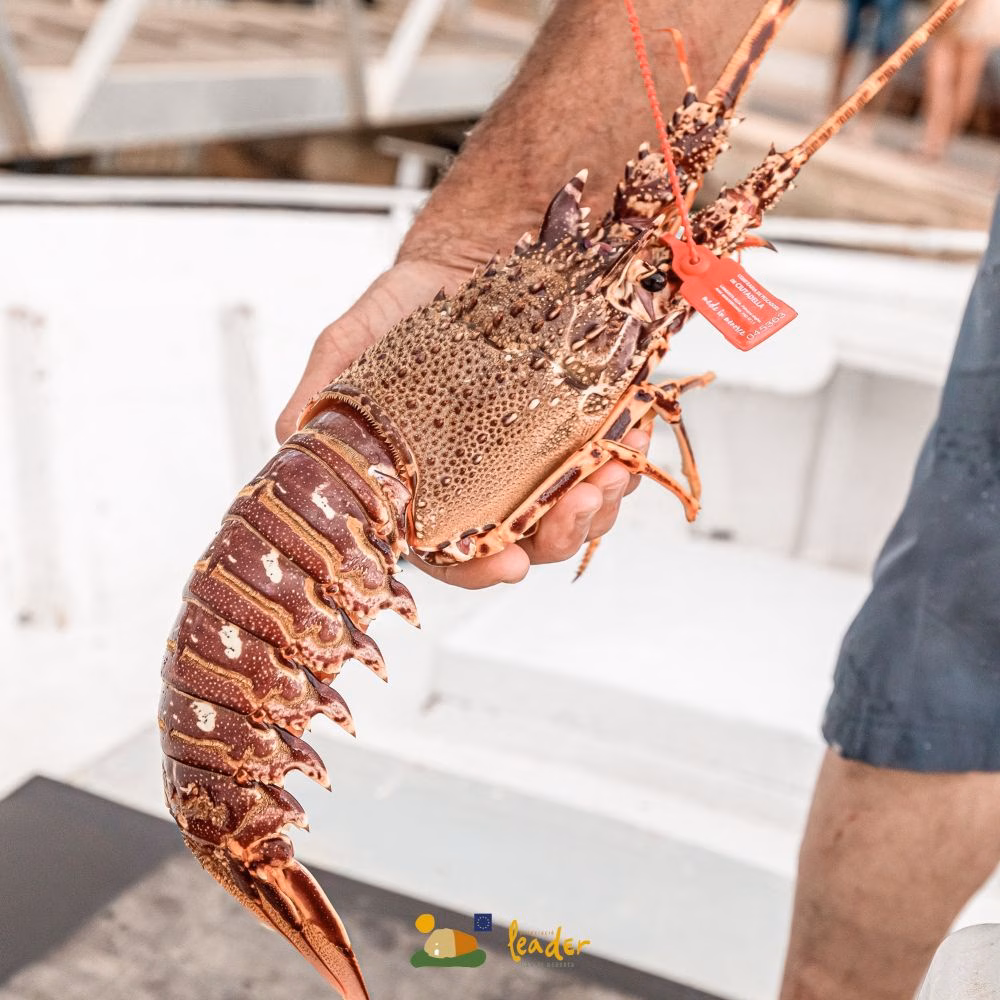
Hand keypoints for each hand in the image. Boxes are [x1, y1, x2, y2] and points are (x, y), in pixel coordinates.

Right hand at [276, 259, 645, 589]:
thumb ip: (323, 393)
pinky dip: (628, 450)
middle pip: (530, 540)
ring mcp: (540, 458)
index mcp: (432, 487)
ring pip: (579, 508)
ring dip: (603, 501)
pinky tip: (635, 429)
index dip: (480, 568)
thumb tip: (289, 440)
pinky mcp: (582, 425)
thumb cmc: (404, 309)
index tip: (509, 563)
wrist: (464, 257)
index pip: (454, 551)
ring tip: (614, 469)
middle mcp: (489, 484)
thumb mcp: (352, 343)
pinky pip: (613, 455)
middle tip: (581, 502)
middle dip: (560, 533)